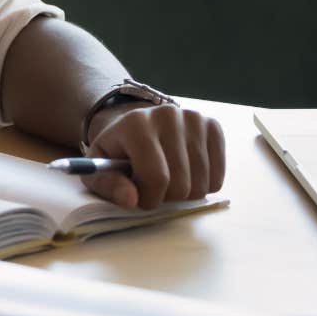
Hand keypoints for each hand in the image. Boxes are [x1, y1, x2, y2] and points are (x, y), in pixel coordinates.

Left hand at [82, 102, 225, 209]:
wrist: (137, 126)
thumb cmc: (118, 153)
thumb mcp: (98, 169)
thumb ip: (107, 186)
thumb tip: (131, 200)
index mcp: (135, 124)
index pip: (156, 177)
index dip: (148, 198)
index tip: (139, 196)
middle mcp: (168, 115)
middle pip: (181, 184)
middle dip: (166, 198)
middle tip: (153, 187)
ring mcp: (193, 119)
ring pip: (201, 185)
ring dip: (185, 195)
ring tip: (168, 179)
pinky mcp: (212, 127)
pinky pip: (218, 177)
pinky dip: (203, 186)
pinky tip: (186, 173)